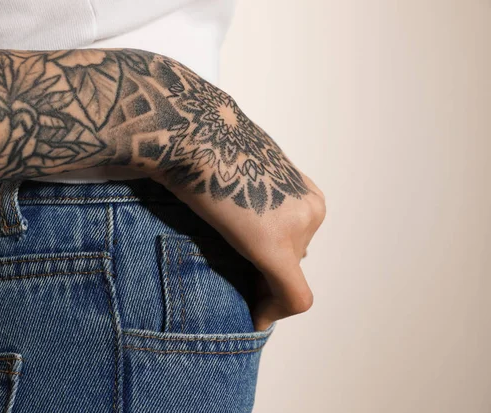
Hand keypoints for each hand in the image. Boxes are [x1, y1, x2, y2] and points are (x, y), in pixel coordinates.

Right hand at [141, 59, 325, 329]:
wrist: (191, 129)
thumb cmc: (206, 141)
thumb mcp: (242, 168)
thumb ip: (253, 195)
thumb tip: (240, 220)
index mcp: (303, 190)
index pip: (296, 239)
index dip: (272, 260)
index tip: (247, 270)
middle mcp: (310, 209)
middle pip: (293, 257)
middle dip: (266, 270)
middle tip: (231, 270)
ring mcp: (297, 227)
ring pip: (288, 276)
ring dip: (262, 283)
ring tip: (227, 273)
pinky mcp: (276, 247)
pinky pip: (292, 295)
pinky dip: (274, 312)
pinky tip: (255, 319)